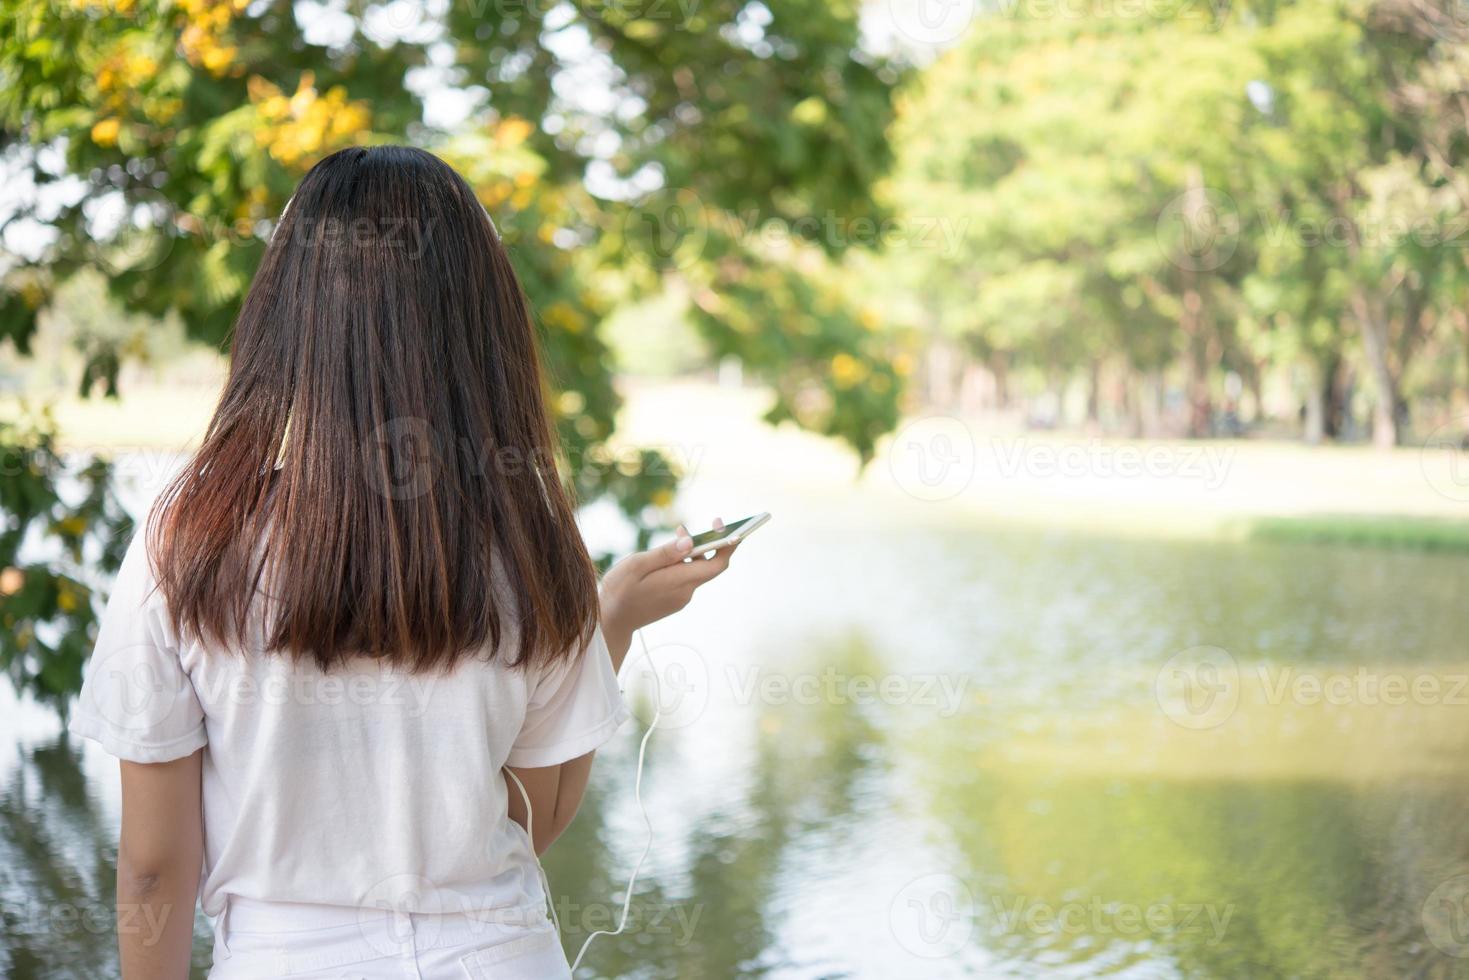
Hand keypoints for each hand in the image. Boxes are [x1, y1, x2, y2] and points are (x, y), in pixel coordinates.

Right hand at [599, 518, 738, 664]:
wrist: (611, 622)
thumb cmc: (620, 591)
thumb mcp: (636, 565)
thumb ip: (665, 553)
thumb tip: (690, 541)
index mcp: (679, 581)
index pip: (717, 563)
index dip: (728, 545)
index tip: (730, 527)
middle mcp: (686, 591)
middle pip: (710, 565)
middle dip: (712, 543)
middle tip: (708, 522)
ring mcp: (681, 597)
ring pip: (697, 570)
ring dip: (694, 552)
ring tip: (679, 533)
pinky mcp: (675, 600)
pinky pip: (687, 577)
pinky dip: (685, 563)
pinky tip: (671, 554)